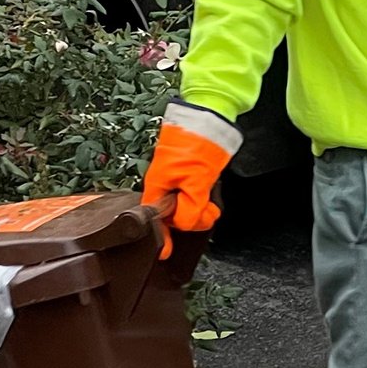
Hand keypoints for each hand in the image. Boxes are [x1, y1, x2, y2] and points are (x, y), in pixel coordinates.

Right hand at [141, 102, 242, 256]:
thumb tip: (188, 224)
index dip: (163, 237)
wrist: (209, 114)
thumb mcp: (196, 183)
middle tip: (206, 214)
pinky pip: (190, 193)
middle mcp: (161, 182)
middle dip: (190, 218)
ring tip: (210, 204)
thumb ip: (190, 209)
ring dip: (198, 209)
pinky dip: (201, 198)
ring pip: (182, 204)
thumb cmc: (198, 143)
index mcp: (156, 185)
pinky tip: (210, 195)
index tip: (166, 253)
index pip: (155, 220)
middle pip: (171, 214)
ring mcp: (174, 176)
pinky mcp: (186, 171)